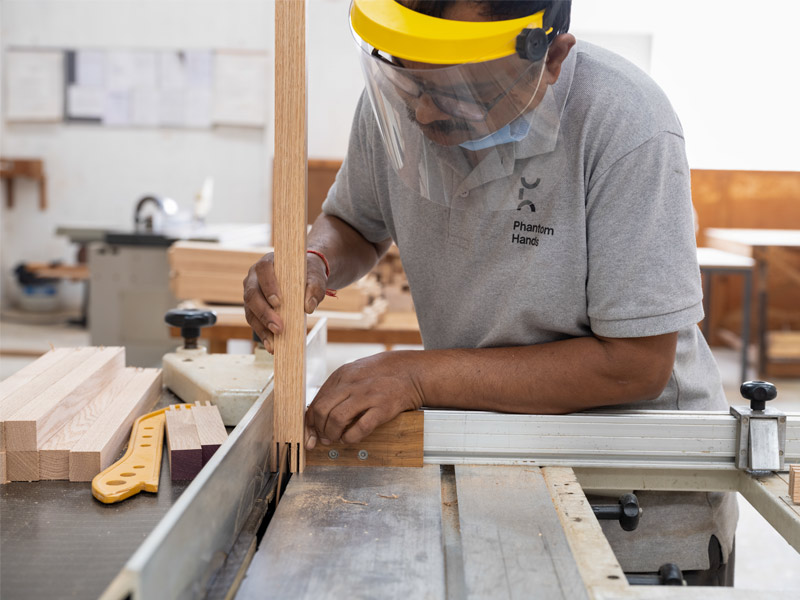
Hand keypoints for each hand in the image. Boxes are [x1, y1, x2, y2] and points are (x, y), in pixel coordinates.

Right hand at [243, 251, 328, 352]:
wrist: (303, 278)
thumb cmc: (307, 274)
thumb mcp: (315, 277)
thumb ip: (314, 288)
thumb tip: (308, 307)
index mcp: (267, 263)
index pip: (263, 270)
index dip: (268, 286)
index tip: (278, 302)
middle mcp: (254, 278)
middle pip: (252, 295)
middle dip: (264, 313)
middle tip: (278, 328)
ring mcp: (251, 293)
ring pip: (250, 311)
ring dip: (262, 327)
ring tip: (274, 343)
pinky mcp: (253, 308)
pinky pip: (254, 322)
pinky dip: (263, 334)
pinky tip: (272, 345)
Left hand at [305, 351, 423, 449]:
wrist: (410, 372)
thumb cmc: (380, 376)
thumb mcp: (354, 374)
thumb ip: (336, 391)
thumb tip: (317, 414)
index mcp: (341, 376)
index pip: (316, 402)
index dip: (311, 421)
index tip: (312, 432)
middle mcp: (351, 384)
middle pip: (321, 411)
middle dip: (319, 429)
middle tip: (323, 437)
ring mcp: (367, 395)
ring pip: (336, 419)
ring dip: (332, 434)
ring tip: (336, 438)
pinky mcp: (382, 408)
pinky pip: (360, 428)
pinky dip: (350, 438)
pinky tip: (350, 438)